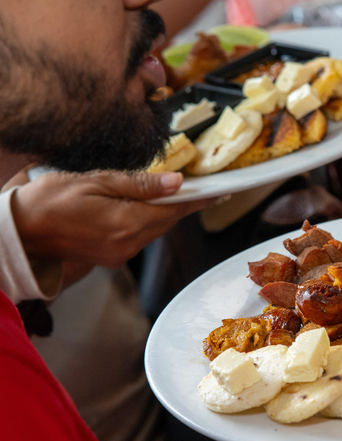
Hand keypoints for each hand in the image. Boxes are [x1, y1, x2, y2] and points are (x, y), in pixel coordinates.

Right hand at [11, 170, 211, 267]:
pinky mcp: (111, 259)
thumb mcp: (96, 181)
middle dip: (183, 204)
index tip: (223, 192)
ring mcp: (119, 255)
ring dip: (162, 212)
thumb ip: (140, 184)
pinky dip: (145, 222)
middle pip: (167, 221)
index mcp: (126, 223)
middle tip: (200, 187)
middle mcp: (128, 244)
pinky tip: (141, 208)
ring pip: (154, 230)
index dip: (200, 199)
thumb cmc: (50, 200)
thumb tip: (176, 182)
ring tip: (168, 193)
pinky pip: (139, 238)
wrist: (19, 231)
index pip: (175, 210)